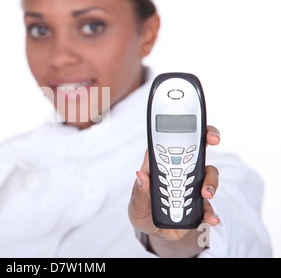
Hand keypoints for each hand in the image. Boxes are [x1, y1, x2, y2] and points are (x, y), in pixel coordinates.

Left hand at [128, 126, 220, 255]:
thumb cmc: (142, 209)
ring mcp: (191, 185)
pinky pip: (209, 204)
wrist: (153, 231)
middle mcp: (178, 170)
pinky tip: (211, 218)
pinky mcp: (199, 203)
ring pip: (208, 175)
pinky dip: (211, 211)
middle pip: (196, 149)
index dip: (182, 127)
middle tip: (214, 140)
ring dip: (210, 182)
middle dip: (208, 139)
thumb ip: (140, 192)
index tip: (188, 120)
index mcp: (159, 165)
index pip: (171, 140)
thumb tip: (141, 176)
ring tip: (205, 194)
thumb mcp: (136, 204)